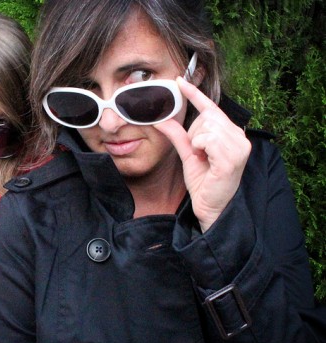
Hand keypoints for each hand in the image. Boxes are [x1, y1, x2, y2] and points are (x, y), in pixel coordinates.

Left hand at [158, 77, 250, 231]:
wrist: (210, 205)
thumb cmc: (203, 181)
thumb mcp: (188, 154)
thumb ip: (178, 135)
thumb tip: (161, 119)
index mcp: (229, 133)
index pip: (211, 107)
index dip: (194, 94)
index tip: (179, 80)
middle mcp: (238, 136)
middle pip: (206, 117)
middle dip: (194, 134)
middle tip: (199, 154)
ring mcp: (239, 145)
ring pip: (206, 127)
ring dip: (197, 143)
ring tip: (205, 159)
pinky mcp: (234, 157)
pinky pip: (208, 139)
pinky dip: (201, 148)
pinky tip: (207, 160)